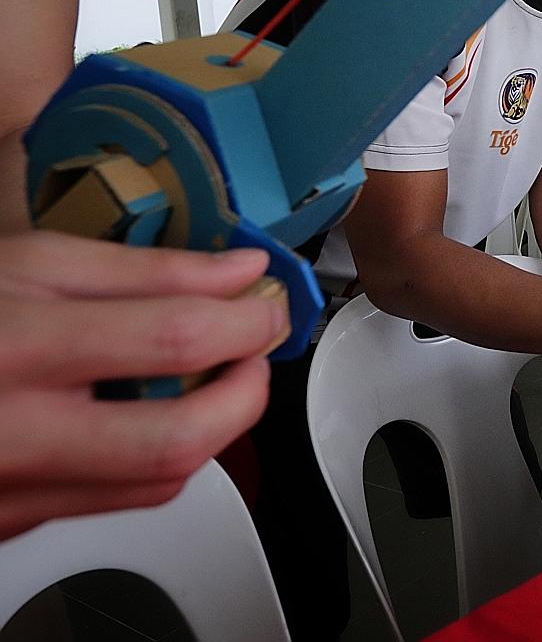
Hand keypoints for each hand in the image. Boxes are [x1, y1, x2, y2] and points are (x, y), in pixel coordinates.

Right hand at [0, 233, 282, 540]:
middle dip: (246, 395)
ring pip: (158, 483)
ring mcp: (12, 491)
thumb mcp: (31, 265)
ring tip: (209, 377)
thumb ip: (145, 269)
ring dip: (210, 428)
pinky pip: (115, 500)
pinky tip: (146, 412)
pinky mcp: (13, 523)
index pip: (173, 339)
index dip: (247, 320)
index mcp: (16, 348)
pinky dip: (154, 456)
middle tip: (253, 355)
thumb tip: (240, 270)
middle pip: (180, 440)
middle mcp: (13, 433)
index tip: (268, 304)